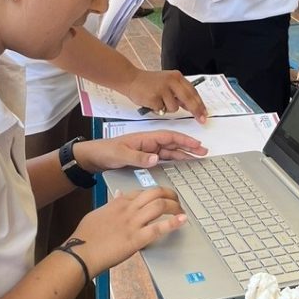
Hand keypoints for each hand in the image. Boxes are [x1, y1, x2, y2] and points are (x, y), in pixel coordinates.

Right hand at [71, 187, 186, 273]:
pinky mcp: (136, 239)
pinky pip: (158, 228)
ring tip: (181, 211)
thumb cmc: (85, 236)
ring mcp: (133, 223)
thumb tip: (117, 193)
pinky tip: (182, 220)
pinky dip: (172, 223)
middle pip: (154, 193)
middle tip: (176, 200)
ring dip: (174, 207)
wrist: (80, 252)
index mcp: (119, 203)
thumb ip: (110, 203)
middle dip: (169, 194)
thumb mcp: (98, 213)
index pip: (141, 191)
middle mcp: (128, 210)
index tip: (162, 197)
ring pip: (159, 206)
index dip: (155, 193)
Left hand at [76, 131, 206, 171]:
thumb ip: (138, 157)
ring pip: (170, 150)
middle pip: (173, 143)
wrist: (94, 157)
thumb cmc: (106, 152)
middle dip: (189, 146)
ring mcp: (148, 149)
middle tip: (204, 151)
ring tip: (198, 156)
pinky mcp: (145, 157)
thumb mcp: (120, 154)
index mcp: (145, 138)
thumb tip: (156, 158)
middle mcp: (149, 142)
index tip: (196, 145)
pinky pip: (163, 157)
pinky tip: (181, 161)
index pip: (169, 137)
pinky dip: (174, 158)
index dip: (184, 140)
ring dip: (184, 152)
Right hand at [125, 69, 207, 121]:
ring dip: (168, 109)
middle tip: (201, 120)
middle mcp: (171, 81)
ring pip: (174, 108)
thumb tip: (193, 106)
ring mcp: (162, 89)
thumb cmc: (149, 83)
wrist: (131, 79)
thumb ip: (179, 92)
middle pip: (188, 99)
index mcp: (176, 77)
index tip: (205, 113)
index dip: (200, 104)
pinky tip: (152, 102)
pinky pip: (161, 110)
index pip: (193, 91)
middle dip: (196, 111)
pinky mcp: (154, 97)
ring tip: (159, 101)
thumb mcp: (167, 83)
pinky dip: (158, 109)